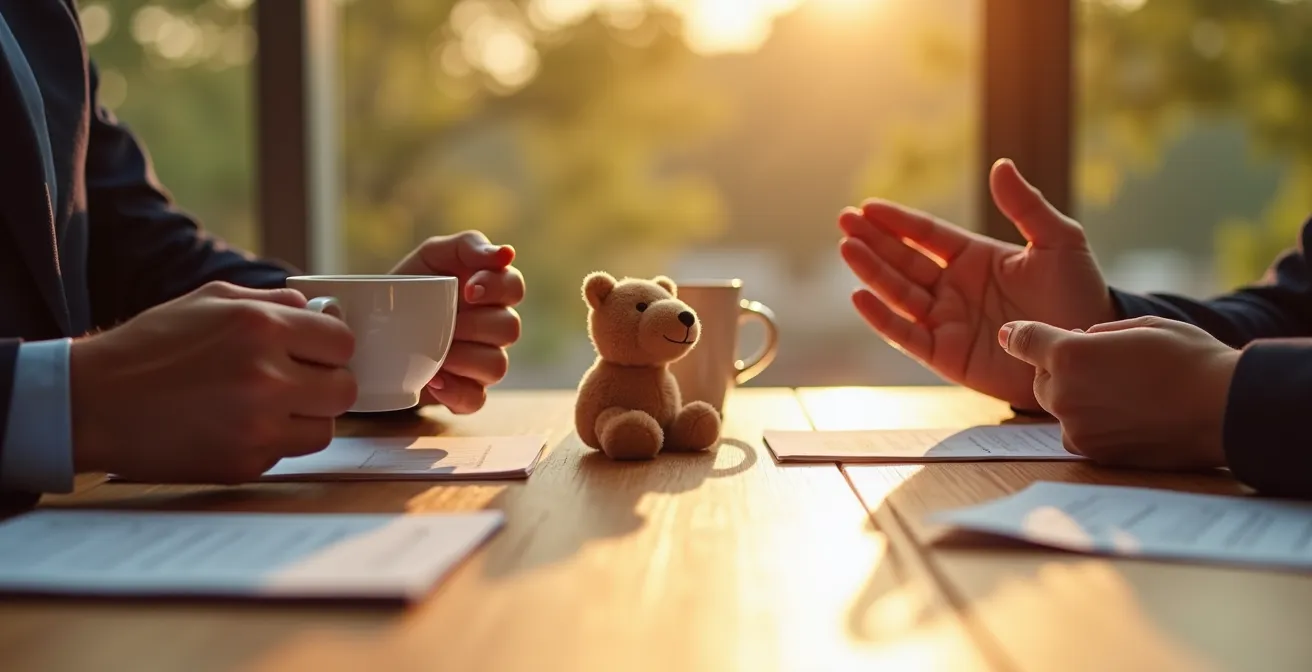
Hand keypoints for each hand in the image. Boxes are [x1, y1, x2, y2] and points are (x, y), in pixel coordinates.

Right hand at [70, 282, 356, 482]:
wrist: (93, 402)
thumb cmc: (151, 346)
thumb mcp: (211, 299)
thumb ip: (273, 301)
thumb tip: (317, 312)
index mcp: (262, 328)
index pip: (343, 343)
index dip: (330, 348)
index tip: (314, 352)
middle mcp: (267, 378)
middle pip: (344, 390)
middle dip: (325, 384)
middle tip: (296, 381)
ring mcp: (257, 427)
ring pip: (324, 429)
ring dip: (305, 418)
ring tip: (268, 406)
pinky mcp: (244, 464)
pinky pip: (287, 454)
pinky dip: (272, 441)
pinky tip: (237, 426)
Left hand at [390, 231, 523, 413]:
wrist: (369, 329)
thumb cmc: (407, 287)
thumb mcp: (431, 256)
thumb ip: (468, 245)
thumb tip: (506, 254)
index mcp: (490, 293)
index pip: (514, 287)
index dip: (498, 288)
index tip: (468, 290)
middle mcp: (492, 328)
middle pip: (510, 328)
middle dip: (475, 325)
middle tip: (448, 321)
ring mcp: (481, 363)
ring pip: (497, 366)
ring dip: (465, 358)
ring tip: (435, 353)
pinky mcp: (465, 393)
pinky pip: (476, 399)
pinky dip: (455, 391)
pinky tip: (434, 379)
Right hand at [839, 159, 1114, 408]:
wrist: (1086, 354)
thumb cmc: (1079, 296)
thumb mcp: (1059, 243)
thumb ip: (1026, 206)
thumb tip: (1001, 164)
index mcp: (975, 258)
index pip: (926, 234)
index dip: (897, 220)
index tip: (867, 206)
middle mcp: (954, 287)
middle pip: (904, 260)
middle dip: (873, 241)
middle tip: (845, 220)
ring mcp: (946, 321)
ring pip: (898, 293)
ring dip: (872, 272)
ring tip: (848, 249)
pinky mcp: (944, 355)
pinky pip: (906, 335)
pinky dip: (881, 319)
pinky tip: (860, 296)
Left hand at [1000, 316, 1239, 468]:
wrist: (1225, 410)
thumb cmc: (1191, 359)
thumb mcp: (1144, 326)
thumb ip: (1100, 332)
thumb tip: (1081, 339)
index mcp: (1071, 356)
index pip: (1025, 343)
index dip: (1018, 336)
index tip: (1011, 336)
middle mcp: (1064, 395)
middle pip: (1042, 380)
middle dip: (1060, 370)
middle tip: (1101, 365)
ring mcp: (1077, 429)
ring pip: (1061, 409)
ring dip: (1077, 399)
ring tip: (1121, 392)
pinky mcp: (1095, 455)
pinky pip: (1080, 433)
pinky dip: (1093, 424)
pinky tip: (1127, 415)